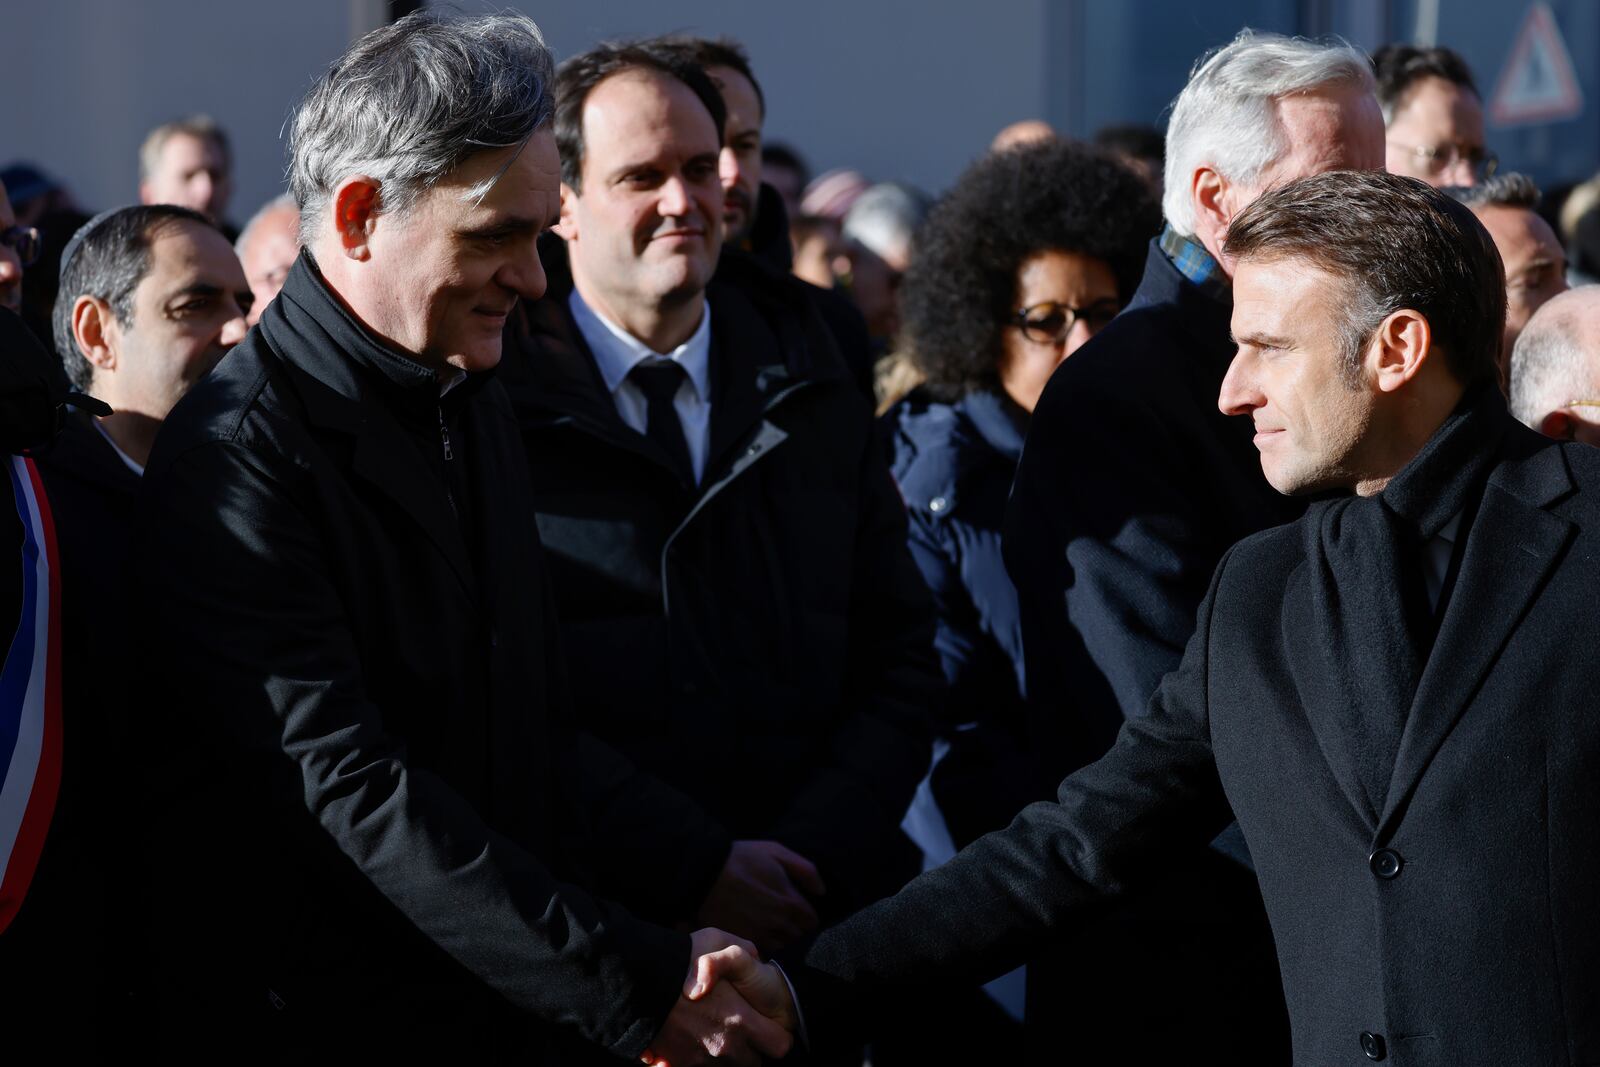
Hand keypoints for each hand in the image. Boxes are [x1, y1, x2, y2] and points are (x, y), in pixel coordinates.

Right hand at [641, 930, 793, 1066]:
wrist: (633, 979)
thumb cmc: (677, 957)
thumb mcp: (714, 939)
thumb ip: (740, 950)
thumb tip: (754, 955)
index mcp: (740, 1020)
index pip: (779, 1046)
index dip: (775, 1036)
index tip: (766, 1026)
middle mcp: (724, 1047)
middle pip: (751, 1062)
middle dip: (746, 1047)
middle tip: (733, 1026)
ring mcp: (700, 1060)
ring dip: (720, 1055)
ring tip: (706, 1030)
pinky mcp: (677, 1065)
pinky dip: (693, 1059)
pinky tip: (686, 1041)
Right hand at [695, 840, 825, 953]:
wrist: (703, 872)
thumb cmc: (741, 858)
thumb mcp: (776, 852)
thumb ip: (805, 870)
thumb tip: (822, 891)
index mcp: (790, 901)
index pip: (812, 920)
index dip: (807, 913)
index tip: (798, 907)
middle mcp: (778, 922)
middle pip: (798, 935)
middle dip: (795, 926)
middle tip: (783, 915)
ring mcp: (759, 934)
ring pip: (781, 945)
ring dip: (780, 936)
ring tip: (770, 924)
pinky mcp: (741, 940)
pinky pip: (761, 950)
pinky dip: (762, 943)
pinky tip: (756, 930)